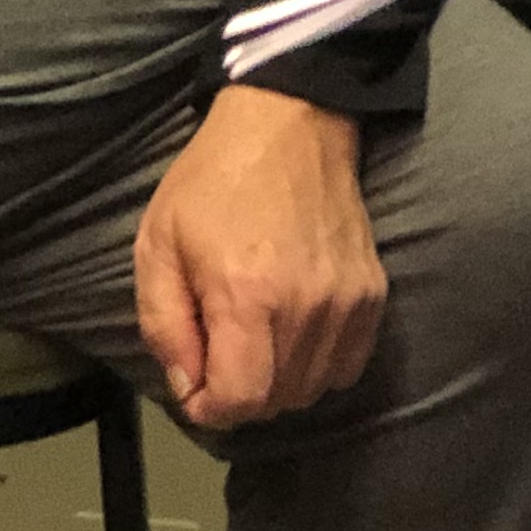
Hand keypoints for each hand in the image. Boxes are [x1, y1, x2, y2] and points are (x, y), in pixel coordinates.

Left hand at [134, 86, 388, 430]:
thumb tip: (189, 387)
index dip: (210, 408)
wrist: (290, 123)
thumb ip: (165, 327)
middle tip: (221, 355)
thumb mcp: (158, 247)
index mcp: (247, 295)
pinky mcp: (372, 290)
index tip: (196, 384)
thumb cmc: (214, 181)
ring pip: (314, 388)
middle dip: (241, 395)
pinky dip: (319, 364)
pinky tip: (295, 333)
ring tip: (257, 341)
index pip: (242, 400)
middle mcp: (306, 304)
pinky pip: (349, 364)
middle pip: (278, 401)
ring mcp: (347, 299)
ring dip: (280, 382)